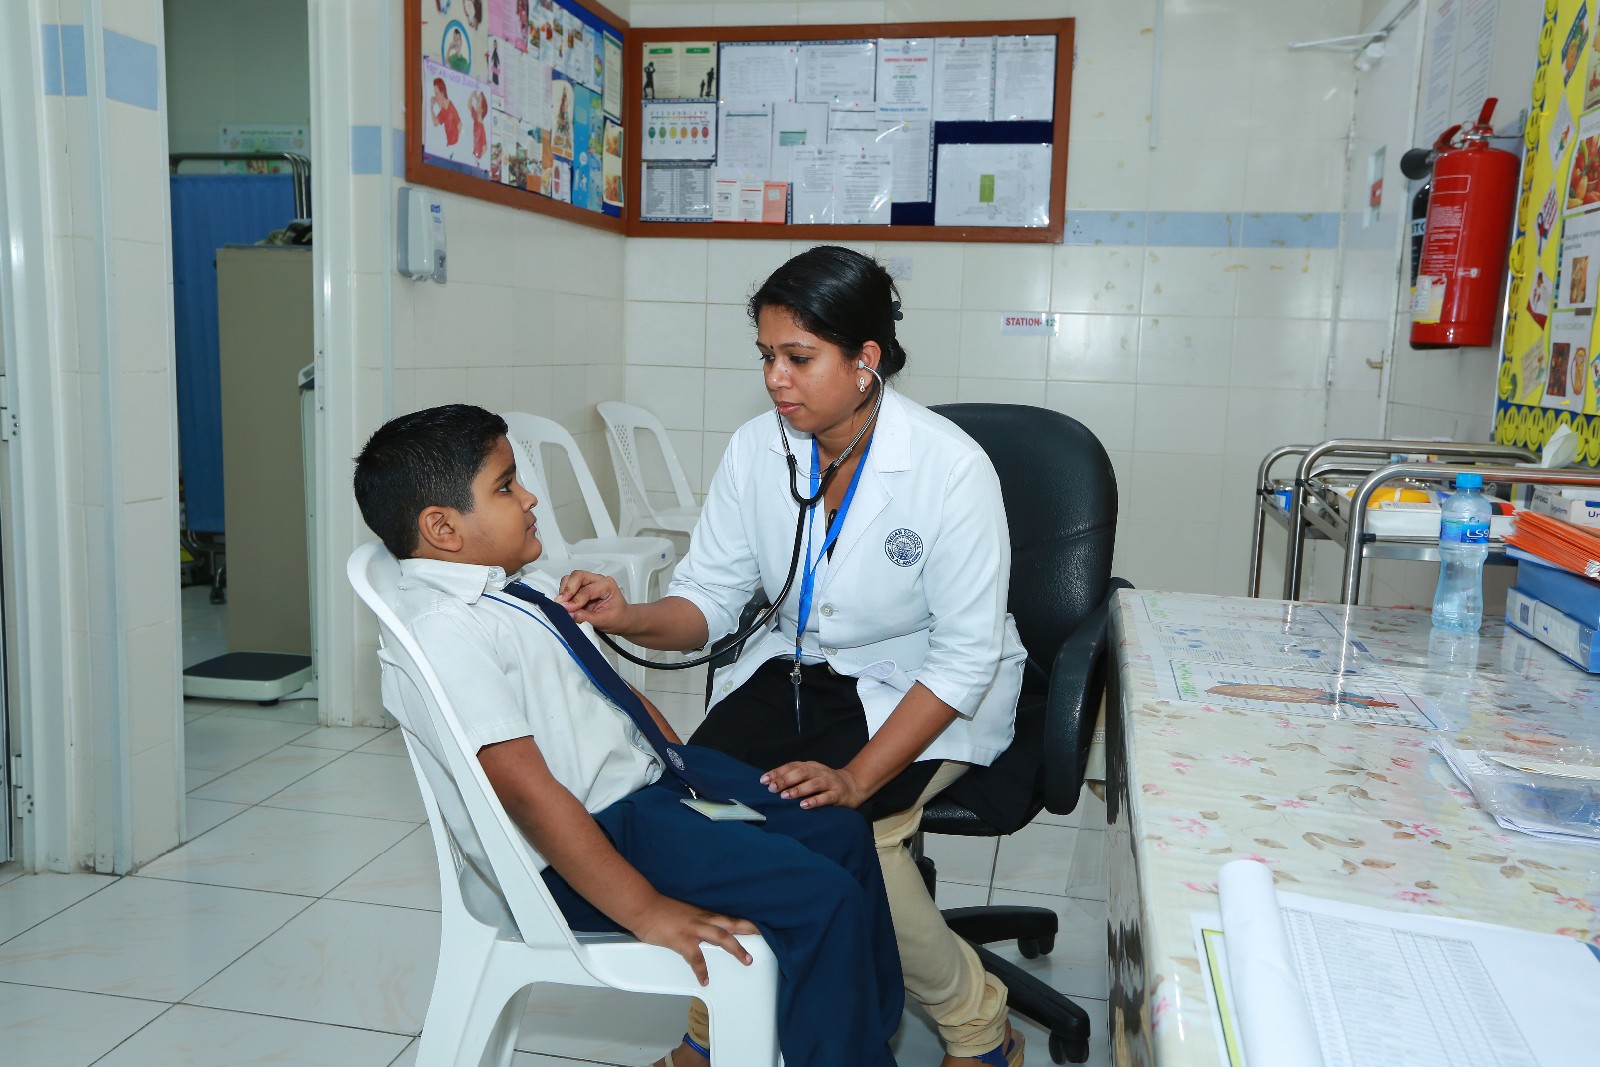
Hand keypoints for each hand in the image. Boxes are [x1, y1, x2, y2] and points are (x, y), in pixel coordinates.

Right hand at [556, 570, 629, 630]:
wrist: (622, 619)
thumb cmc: (618, 618)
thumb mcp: (604, 621)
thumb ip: (586, 617)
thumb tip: (570, 614)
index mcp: (607, 585)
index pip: (587, 589)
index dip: (575, 600)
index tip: (566, 609)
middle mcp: (598, 580)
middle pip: (577, 576)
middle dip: (567, 589)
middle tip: (561, 603)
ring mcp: (589, 583)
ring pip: (571, 578)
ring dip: (564, 590)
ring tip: (563, 604)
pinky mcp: (581, 588)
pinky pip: (569, 586)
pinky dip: (564, 594)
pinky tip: (565, 604)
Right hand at [629, 896, 757, 985]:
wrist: (643, 907)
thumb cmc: (659, 910)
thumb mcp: (682, 913)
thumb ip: (694, 921)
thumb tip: (701, 930)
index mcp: (702, 914)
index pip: (727, 917)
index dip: (744, 922)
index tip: (758, 926)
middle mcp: (701, 919)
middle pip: (731, 924)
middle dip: (748, 931)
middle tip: (763, 937)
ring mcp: (693, 929)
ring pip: (721, 937)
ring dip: (736, 949)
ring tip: (747, 961)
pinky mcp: (682, 940)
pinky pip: (696, 958)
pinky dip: (702, 971)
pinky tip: (705, 980)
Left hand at [762, 761, 867, 809]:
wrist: (853, 785)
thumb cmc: (825, 783)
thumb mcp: (810, 777)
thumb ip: (794, 779)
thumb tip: (770, 784)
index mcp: (810, 766)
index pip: (792, 766)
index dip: (778, 772)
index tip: (764, 780)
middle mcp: (820, 772)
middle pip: (801, 772)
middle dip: (785, 780)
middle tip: (772, 788)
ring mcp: (830, 782)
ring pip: (814, 783)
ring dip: (798, 789)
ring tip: (785, 796)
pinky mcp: (838, 794)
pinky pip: (826, 797)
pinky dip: (815, 800)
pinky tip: (804, 805)